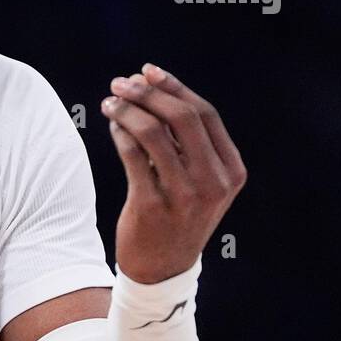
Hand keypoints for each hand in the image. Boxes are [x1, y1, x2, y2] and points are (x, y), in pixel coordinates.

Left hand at [100, 64, 246, 283]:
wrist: (163, 269)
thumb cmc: (178, 214)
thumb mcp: (199, 181)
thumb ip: (187, 141)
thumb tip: (150, 85)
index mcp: (231, 171)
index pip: (205, 114)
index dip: (175, 87)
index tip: (148, 71)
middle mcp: (213, 182)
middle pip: (182, 117)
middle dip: (148, 93)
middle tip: (121, 82)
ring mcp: (184, 195)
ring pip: (153, 133)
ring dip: (127, 110)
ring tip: (109, 102)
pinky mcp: (152, 205)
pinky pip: (132, 155)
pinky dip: (119, 134)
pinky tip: (112, 126)